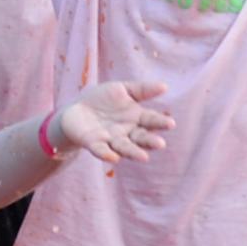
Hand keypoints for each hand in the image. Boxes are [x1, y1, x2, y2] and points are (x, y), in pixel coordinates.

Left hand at [52, 80, 172, 165]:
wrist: (76, 109)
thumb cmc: (103, 100)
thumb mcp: (122, 89)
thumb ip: (142, 89)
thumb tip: (165, 86)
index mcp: (136, 118)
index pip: (151, 120)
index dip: (160, 122)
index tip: (171, 123)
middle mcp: (127, 132)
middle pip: (141, 138)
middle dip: (150, 141)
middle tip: (160, 144)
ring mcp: (111, 140)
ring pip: (124, 147)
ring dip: (134, 152)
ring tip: (144, 157)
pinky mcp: (94, 144)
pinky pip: (101, 150)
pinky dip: (106, 154)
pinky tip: (113, 158)